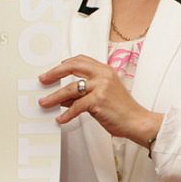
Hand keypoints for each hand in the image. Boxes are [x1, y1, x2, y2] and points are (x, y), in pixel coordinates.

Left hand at [39, 56, 162, 146]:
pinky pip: (76, 107)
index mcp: (105, 70)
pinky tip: (61, 119)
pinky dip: (67, 114)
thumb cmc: (122, 110)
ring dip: (54, 96)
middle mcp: (103, 75)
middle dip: (54, 73)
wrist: (137, 121)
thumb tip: (63, 97)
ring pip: (70, 88)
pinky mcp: (99, 100)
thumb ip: (84, 93)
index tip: (53, 71)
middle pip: (72, 67)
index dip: (64, 64)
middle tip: (43, 80)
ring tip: (44, 103)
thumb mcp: (103, 96)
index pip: (80, 60)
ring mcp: (101, 87)